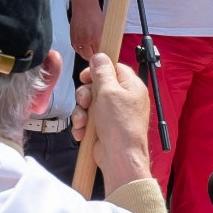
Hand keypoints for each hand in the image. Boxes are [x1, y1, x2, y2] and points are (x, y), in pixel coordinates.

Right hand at [70, 1, 103, 62]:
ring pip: (81, 53)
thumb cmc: (95, 15)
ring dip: (86, 54)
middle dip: (93, 57)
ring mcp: (77, 39)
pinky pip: (76, 48)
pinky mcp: (72, 37)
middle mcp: (85, 40)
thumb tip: (108, 48)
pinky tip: (84, 48)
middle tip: (98, 57)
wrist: (84, 7)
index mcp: (96, 38)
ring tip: (91, 53)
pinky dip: (80, 50)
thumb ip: (106, 40)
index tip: (103, 57)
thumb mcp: (106, 28)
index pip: (98, 54)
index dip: (101, 56)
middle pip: (88, 55)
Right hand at [74, 51, 152, 190]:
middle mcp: (124, 98)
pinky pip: (88, 118)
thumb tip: (99, 56)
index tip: (85, 76)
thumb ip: (102, 72)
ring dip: (81, 112)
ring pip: (89, 103)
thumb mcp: (108, 91)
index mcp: (131, 86)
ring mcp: (114, 113)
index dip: (97, 70)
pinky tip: (82, 131)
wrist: (119, 155)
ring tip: (82, 122)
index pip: (114, 68)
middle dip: (85, 94)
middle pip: (98, 85)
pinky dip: (83, 124)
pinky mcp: (105, 126)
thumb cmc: (118, 123)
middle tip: (85, 102)